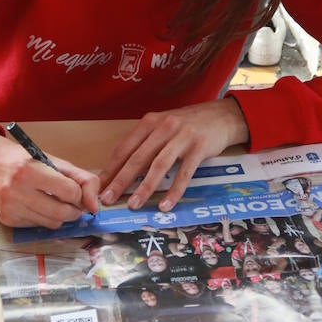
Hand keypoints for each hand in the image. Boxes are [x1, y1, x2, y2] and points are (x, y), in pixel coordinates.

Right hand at [0, 128, 101, 228]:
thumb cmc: (27, 161)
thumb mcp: (56, 162)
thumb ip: (83, 180)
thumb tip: (94, 207)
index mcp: (30, 171)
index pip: (69, 192)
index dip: (78, 193)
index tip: (75, 191)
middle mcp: (17, 190)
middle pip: (62, 213)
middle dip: (74, 210)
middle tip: (72, 203)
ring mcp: (10, 208)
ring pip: (52, 224)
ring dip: (60, 215)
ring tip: (54, 202)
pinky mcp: (7, 220)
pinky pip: (38, 227)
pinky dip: (44, 218)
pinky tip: (38, 206)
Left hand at [98, 99, 249, 211]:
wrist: (223, 115)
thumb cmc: (189, 124)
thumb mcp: (164, 126)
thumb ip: (146, 143)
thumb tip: (123, 169)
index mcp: (150, 122)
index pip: (125, 148)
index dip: (111, 168)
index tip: (98, 186)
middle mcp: (163, 127)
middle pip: (138, 157)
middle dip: (121, 180)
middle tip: (108, 199)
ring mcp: (182, 137)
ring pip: (159, 165)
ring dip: (145, 187)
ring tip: (133, 205)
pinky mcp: (199, 147)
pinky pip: (184, 173)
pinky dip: (174, 190)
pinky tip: (165, 205)